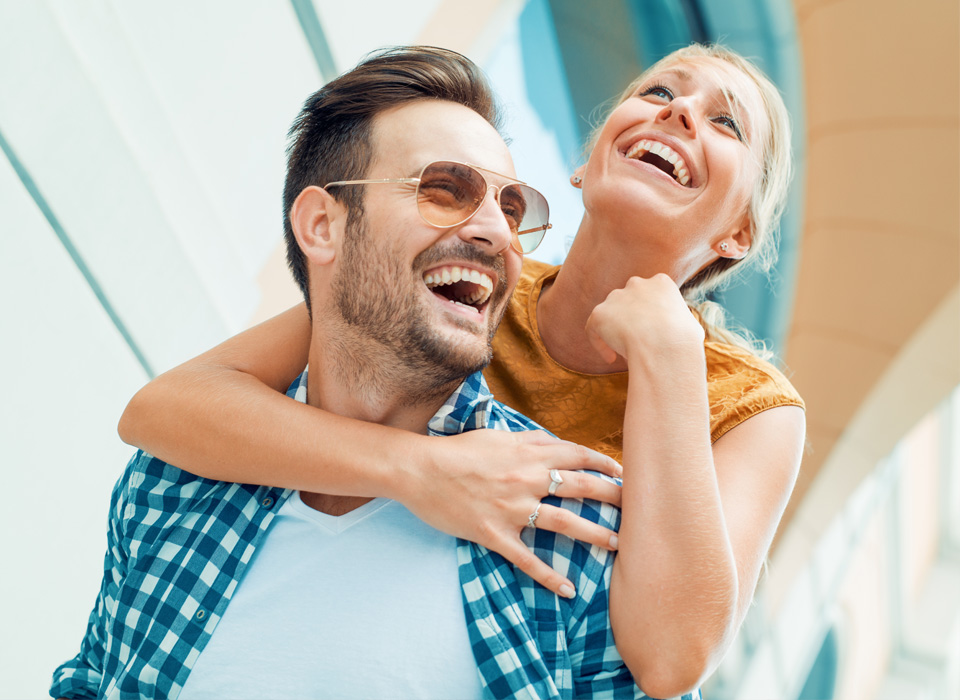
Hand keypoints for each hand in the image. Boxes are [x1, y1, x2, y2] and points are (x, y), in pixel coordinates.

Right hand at [399, 429, 622, 597]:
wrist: (421, 471)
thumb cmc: (459, 450)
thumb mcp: (498, 436)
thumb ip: (530, 441)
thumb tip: (557, 443)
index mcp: (528, 455)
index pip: (576, 456)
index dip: (603, 462)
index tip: (623, 471)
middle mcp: (527, 481)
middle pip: (580, 488)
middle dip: (612, 496)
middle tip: (637, 507)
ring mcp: (513, 510)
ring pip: (564, 523)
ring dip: (595, 534)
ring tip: (617, 544)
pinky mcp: (496, 535)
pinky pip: (527, 560)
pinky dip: (548, 577)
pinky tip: (568, 590)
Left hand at [586, 273, 703, 363]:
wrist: (665, 346)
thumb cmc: (683, 341)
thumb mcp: (691, 326)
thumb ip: (680, 323)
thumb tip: (683, 332)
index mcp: (661, 283)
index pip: (650, 295)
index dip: (649, 314)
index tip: (651, 332)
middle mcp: (637, 284)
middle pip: (628, 300)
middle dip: (629, 318)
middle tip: (634, 341)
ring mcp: (616, 297)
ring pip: (610, 314)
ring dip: (614, 331)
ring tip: (624, 352)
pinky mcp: (600, 314)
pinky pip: (594, 329)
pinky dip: (600, 344)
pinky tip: (611, 358)